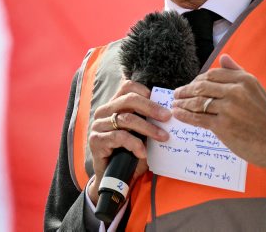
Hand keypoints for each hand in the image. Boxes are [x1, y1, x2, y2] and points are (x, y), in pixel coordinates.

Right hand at [87, 79, 171, 201]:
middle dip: (151, 108)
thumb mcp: (141, 135)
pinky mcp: (96, 140)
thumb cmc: (129, 154)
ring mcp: (98, 125)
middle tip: (168, 118)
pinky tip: (143, 153)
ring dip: (148, 128)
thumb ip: (147, 122)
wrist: (112, 178)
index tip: (161, 103)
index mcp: (114, 106)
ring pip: (126, 119)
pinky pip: (119, 137)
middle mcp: (104, 112)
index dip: (144, 91)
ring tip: (163, 137)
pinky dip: (135, 144)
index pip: (127, 87)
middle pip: (128, 99)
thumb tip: (168, 114)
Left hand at [172, 54, 265, 174]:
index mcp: (243, 80)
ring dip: (182, 103)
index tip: (190, 85)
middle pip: (201, 87)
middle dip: (185, 90)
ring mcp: (229, 109)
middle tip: (176, 94)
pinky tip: (178, 114)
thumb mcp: (255, 89)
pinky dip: (185, 115)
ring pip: (197, 102)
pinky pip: (198, 118)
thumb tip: (223, 57)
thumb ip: (237, 72)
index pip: (211, 75)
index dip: (197, 80)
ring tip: (175, 104)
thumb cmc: (263, 115)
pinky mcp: (223, 125)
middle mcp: (236, 92)